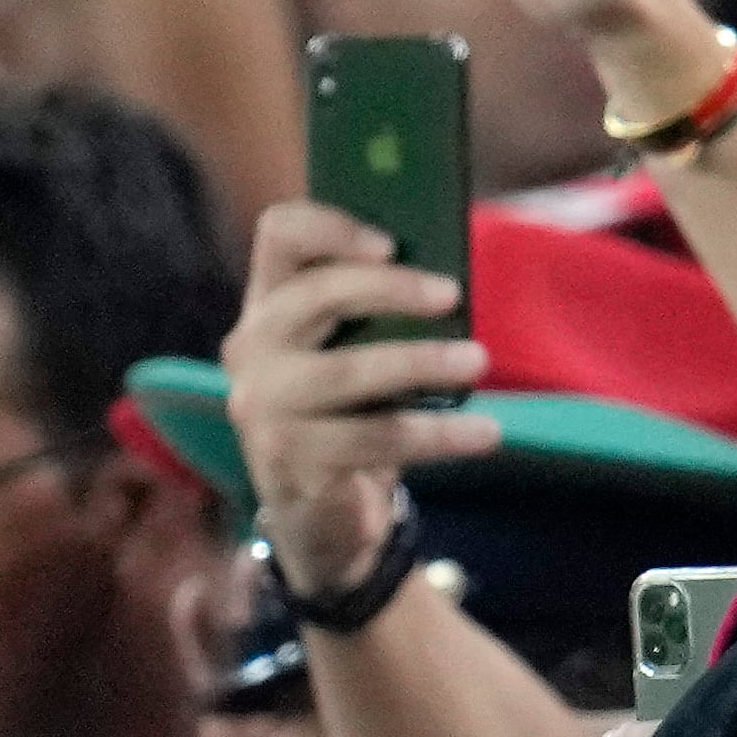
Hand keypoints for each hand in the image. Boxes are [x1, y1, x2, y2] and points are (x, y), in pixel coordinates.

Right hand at [220, 198, 496, 598]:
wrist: (318, 509)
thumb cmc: (351, 409)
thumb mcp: (356, 351)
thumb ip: (381, 311)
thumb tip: (447, 278)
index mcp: (269, 302)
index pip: (279, 234)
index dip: (332, 227)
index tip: (391, 240)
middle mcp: (252, 348)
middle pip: (315, 294)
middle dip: (389, 289)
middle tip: (453, 295)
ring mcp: (264, 407)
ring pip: (348, 372)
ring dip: (422, 362)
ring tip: (478, 361)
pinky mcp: (291, 461)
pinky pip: (375, 439)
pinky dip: (438, 434)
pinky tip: (484, 432)